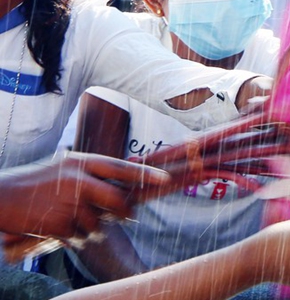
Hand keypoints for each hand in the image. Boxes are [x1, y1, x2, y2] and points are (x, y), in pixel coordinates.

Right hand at [0, 152, 169, 239]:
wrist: (3, 196)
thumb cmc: (38, 182)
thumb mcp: (67, 167)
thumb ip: (93, 174)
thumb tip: (123, 187)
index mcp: (81, 162)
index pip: (120, 168)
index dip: (144, 174)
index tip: (165, 179)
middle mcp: (78, 180)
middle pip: (117, 200)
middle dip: (125, 212)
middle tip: (128, 216)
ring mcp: (68, 202)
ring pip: (99, 223)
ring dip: (92, 227)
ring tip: (73, 219)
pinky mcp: (59, 223)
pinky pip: (80, 236)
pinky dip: (75, 236)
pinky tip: (59, 226)